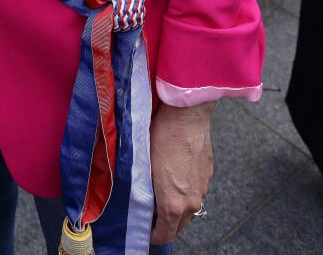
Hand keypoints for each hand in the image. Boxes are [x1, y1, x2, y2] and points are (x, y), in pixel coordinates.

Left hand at [149, 101, 214, 244]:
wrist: (187, 114)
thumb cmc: (162, 136)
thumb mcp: (145, 166)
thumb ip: (146, 192)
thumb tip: (142, 201)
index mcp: (174, 204)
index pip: (164, 236)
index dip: (152, 235)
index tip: (144, 229)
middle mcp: (192, 201)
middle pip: (179, 225)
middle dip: (165, 222)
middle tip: (151, 210)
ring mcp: (203, 187)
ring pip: (189, 207)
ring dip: (177, 205)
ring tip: (163, 189)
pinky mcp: (208, 172)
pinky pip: (196, 189)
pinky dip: (187, 189)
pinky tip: (176, 173)